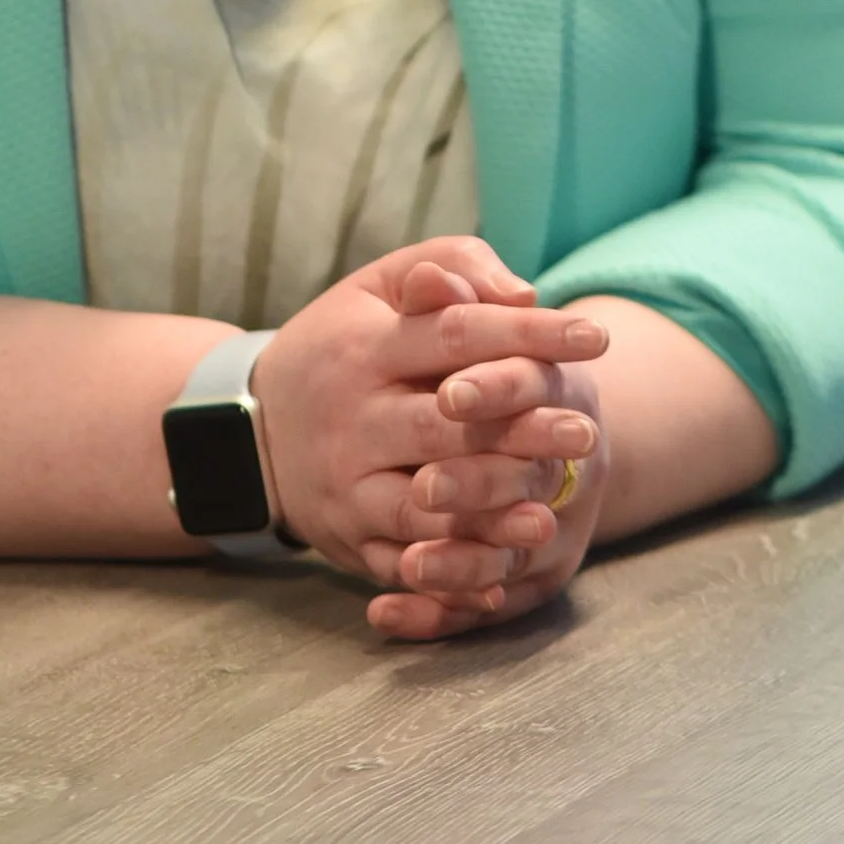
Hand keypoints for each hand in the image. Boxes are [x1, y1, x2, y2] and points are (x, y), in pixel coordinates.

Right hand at [248, 239, 608, 643]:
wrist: (251, 429)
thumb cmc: (341, 344)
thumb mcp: (376, 286)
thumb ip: (450, 267)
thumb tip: (522, 295)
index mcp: (364, 347)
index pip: (455, 333)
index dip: (526, 335)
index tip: (593, 337)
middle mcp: (352, 417)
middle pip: (445, 425)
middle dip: (520, 430)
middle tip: (588, 431)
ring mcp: (348, 485)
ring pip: (424, 504)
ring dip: (491, 510)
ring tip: (555, 509)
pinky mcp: (350, 539)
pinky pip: (404, 565)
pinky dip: (452, 576)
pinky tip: (502, 575)